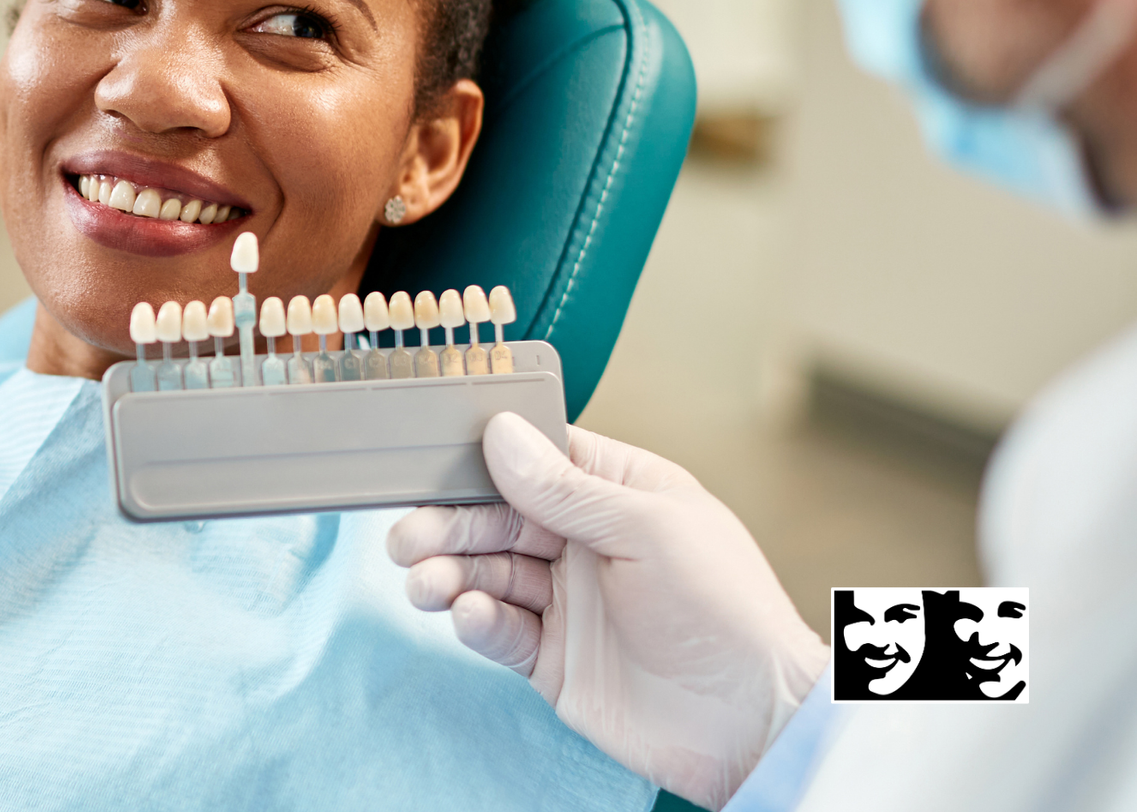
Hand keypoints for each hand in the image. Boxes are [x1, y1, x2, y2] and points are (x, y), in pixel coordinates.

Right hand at [386, 414, 826, 810]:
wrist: (750, 723)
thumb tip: (501, 434)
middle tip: (407, 537)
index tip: (433, 459)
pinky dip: (476, 620)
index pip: (537, 459)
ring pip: (488, 573)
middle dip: (450, 524)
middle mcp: (587, 543)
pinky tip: (470, 614)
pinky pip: (499, 630)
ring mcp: (568, 602)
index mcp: (619, 494)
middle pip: (498, 518)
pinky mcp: (552, 659)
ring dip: (451, 574)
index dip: (484, 458)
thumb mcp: (648, 529)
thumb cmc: (726, 612)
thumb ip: (566, 488)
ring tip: (427, 583)